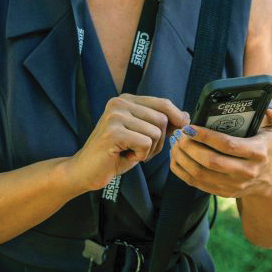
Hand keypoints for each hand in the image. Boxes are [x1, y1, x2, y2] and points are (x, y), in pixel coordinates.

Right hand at [68, 94, 189, 191]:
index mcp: (127, 100)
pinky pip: (145, 143)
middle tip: (142, 151)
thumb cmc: (115, 155)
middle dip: (159, 141)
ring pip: (155, 132)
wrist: (85, 171)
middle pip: (162, 119)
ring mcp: (115, 116)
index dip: (176, 118)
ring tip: (131, 153)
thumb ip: (160, 124)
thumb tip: (186, 116)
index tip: (180, 129)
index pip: (163, 103)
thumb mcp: (142, 136)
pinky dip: (140, 156)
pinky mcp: (113, 132)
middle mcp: (119, 102)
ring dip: (149, 150)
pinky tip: (124, 157)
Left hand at [169, 101, 271, 197]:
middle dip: (190, 147)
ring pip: (200, 174)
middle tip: (179, 134)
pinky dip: (182, 170)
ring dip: (183, 158)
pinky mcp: (222, 192)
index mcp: (258, 153)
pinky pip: (196, 183)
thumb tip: (269, 107)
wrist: (269, 177)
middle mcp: (246, 172)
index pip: (228, 145)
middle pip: (211, 161)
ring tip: (175, 143)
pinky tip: (176, 156)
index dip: (206, 136)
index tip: (190, 126)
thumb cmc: (267, 145)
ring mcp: (233, 185)